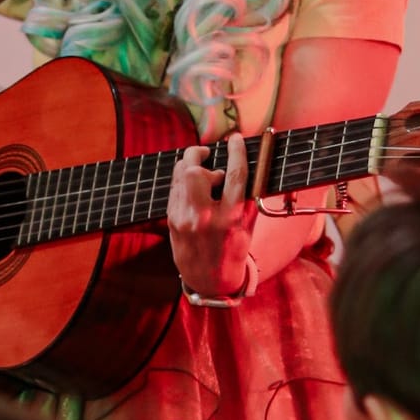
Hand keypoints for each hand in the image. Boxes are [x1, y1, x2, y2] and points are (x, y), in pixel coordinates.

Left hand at [169, 129, 256, 301]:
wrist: (209, 281)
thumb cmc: (233, 250)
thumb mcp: (248, 226)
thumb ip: (248, 195)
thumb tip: (246, 162)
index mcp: (229, 220)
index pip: (234, 176)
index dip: (236, 152)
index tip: (236, 138)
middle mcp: (203, 219)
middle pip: (194, 171)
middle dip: (200, 155)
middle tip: (209, 156)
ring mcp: (183, 219)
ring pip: (180, 175)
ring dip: (192, 166)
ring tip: (204, 172)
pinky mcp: (171, 220)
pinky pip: (174, 187)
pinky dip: (184, 180)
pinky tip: (195, 186)